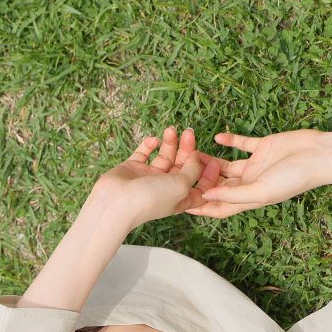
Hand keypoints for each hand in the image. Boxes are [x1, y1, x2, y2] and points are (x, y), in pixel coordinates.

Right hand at [94, 126, 221, 229]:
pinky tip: (153, 140)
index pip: (200, 187)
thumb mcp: (182, 185)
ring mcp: (150, 178)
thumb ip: (192, 170)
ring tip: (171, 130)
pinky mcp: (134, 168)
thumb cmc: (152, 198)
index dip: (208, 176)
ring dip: (170, 143)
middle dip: (188, 150)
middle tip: (189, 132)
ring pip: (165, 157)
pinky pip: (144, 153)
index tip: (214, 160)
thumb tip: (195, 157)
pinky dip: (149, 145)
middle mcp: (166, 188)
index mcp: (181, 198)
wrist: (117, 201)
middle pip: (183, 167)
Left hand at [185, 128, 324, 218]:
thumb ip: (233, 195)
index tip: (182, 204)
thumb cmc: (293, 178)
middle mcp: (250, 184)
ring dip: (209, 160)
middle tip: (182, 172)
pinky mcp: (262, 147)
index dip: (202, 207)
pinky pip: (241, 144)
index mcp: (250, 199)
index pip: (220, 207)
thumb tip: (206, 197)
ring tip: (192, 152)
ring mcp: (255, 165)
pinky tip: (217, 137)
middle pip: (219, 186)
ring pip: (226, 165)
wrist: (317, 155)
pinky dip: (229, 141)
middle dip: (201, 181)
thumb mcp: (260, 191)